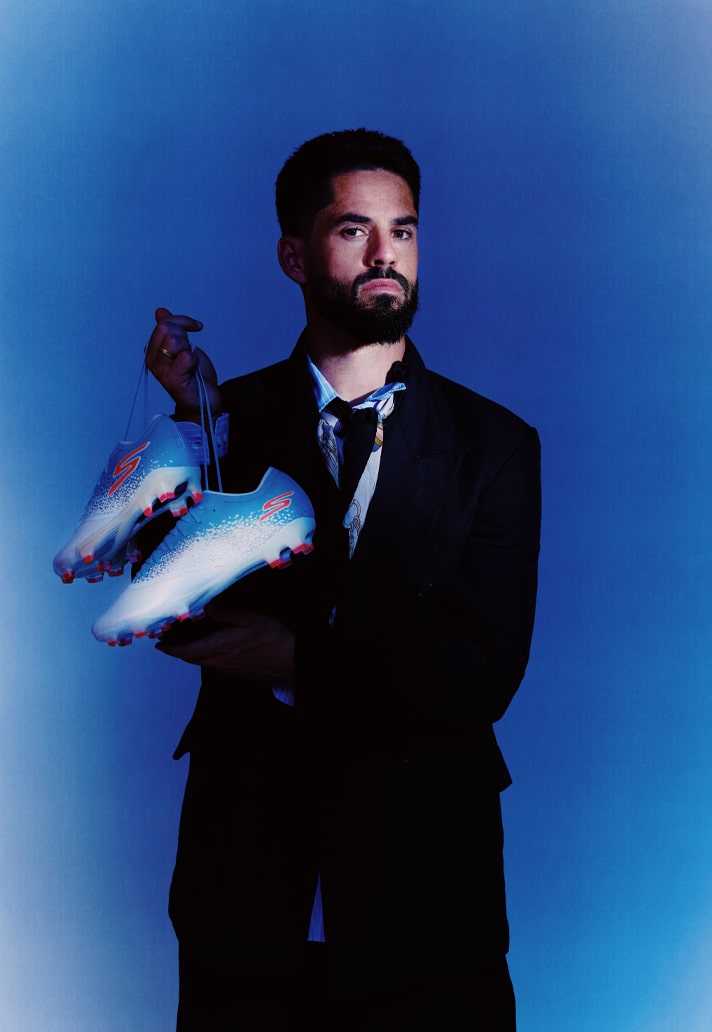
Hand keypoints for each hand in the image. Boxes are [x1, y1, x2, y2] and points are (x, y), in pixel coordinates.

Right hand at [145, 307, 220, 415]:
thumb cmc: (194, 376)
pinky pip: (186, 356)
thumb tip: (160, 311)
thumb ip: (171, 329)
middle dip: (185, 335)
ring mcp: (161, 371)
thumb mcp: (184, 346)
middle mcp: (153, 361)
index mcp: (153, 350)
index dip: (182, 321)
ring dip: (189, 348)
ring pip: (174, 340)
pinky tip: (194, 371)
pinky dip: (195, 361)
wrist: (203, 402)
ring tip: (191, 362)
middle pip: (167, 329)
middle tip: (191, 350)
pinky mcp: (172, 381)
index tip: (196, 327)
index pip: (164, 323)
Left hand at [155, 603, 295, 680]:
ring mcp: (228, 669)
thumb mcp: (249, 618)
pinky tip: (212, 648)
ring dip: (191, 654)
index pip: (186, 651)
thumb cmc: (272, 638)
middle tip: (168, 643)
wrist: (291, 660)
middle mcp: (219, 661)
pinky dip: (206, 657)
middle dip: (177, 651)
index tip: (159, 644)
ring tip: (187, 644)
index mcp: (219, 647)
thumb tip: (207, 608)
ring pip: (202, 662)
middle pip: (191, 658)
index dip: (169, 649)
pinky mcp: (237, 673)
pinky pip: (214, 665)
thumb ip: (225, 613)